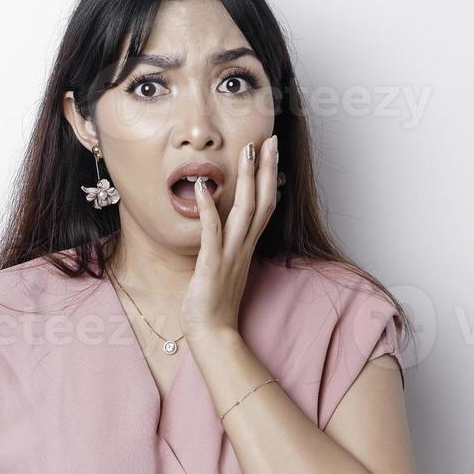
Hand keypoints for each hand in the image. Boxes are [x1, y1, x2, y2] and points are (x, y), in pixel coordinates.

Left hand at [182, 134, 279, 340]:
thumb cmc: (215, 302)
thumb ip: (229, 245)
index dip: (269, 177)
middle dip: (266, 169)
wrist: (213, 334)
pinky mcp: (212, 265)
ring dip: (246, 179)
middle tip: (270, 140)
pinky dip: (209, 210)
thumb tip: (227, 226)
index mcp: (247, 247)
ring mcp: (230, 255)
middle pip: (262, 201)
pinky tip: (202, 188)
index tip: (270, 151)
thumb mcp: (226, 267)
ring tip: (247, 151)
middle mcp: (243, 247)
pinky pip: (212, 232)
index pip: (264, 205)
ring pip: (244, 211)